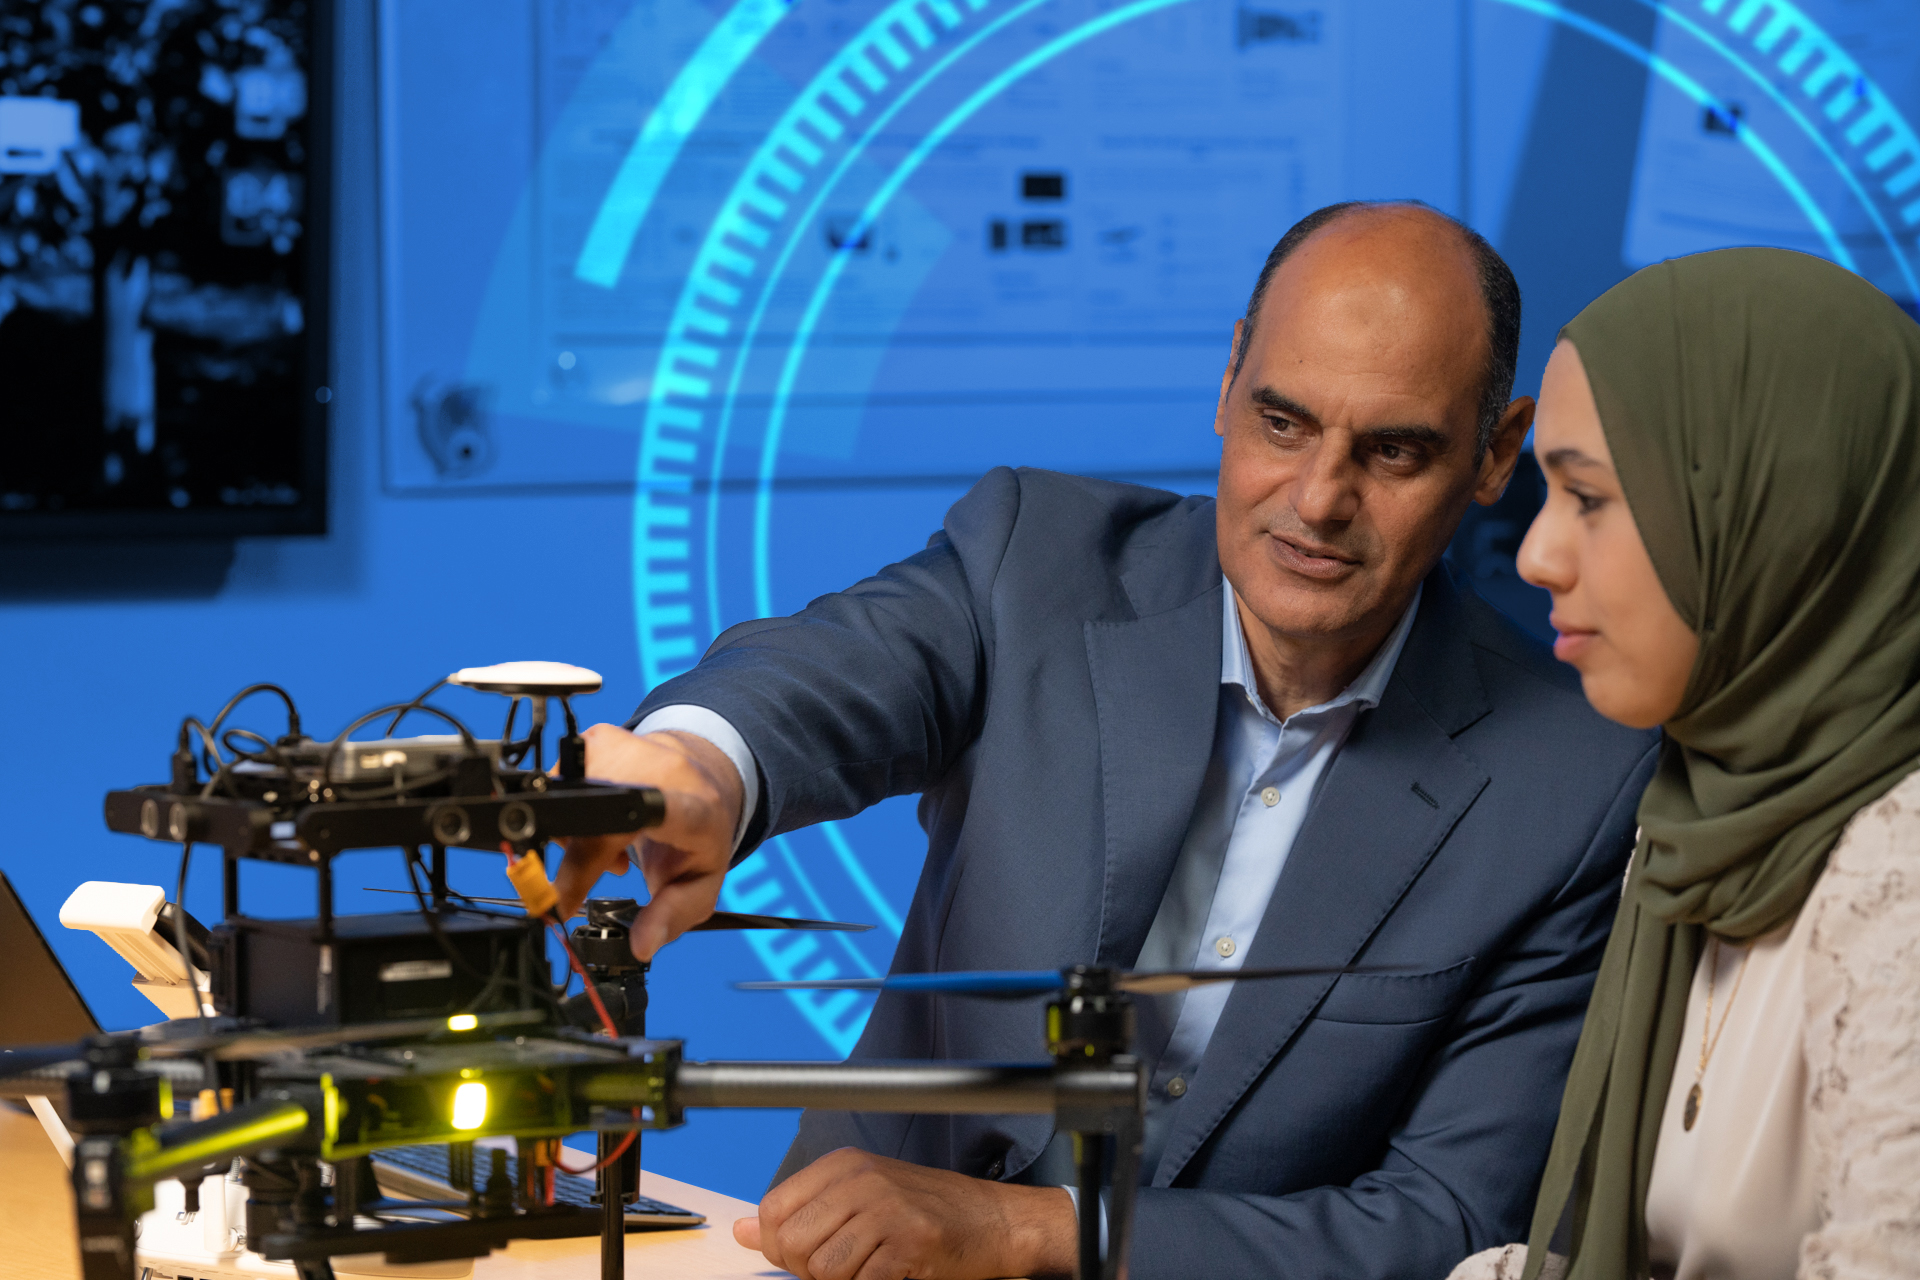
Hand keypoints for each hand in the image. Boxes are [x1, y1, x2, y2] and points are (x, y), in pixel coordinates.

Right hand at [553, 725, 743, 959]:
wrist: (705, 775)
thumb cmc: (703, 828)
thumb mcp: (704, 880)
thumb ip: (673, 916)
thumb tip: (640, 945)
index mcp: (690, 806)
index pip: (656, 812)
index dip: (624, 833)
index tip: (610, 865)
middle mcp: (656, 769)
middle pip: (590, 823)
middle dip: (578, 861)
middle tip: (597, 878)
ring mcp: (624, 747)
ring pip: (567, 805)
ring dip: (577, 837)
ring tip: (610, 845)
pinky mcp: (597, 738)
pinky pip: (561, 785)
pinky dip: (570, 813)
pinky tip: (599, 820)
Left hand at [732, 1148, 1075, 1279]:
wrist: (992, 1220)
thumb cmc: (925, 1209)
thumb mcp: (858, 1197)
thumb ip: (801, 1212)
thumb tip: (741, 1230)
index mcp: (842, 1165)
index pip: (773, 1213)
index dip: (782, 1247)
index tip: (808, 1253)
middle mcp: (862, 1179)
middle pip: (793, 1244)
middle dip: (811, 1270)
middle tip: (848, 1265)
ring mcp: (888, 1209)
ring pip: (825, 1270)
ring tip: (872, 1266)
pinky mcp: (911, 1242)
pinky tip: (893, 1270)